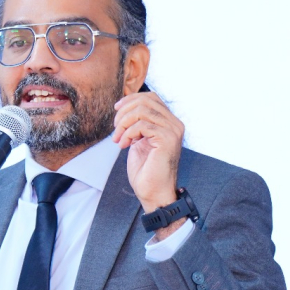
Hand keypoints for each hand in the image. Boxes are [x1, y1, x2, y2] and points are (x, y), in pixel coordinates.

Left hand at [112, 92, 183, 217]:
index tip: (116, 109)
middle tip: (115, 128)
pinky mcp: (167, 139)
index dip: (131, 99)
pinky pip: (141, 125)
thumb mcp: (139, 140)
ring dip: (123, 123)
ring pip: (142, 111)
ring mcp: (172, 131)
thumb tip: (125, 107)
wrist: (153, 192)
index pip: (151, 98)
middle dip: (124, 112)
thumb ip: (137, 124)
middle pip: (145, 101)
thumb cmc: (145, 169)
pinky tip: (123, 145)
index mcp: (169, 122)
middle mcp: (175, 124)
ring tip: (118, 139)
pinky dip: (127, 133)